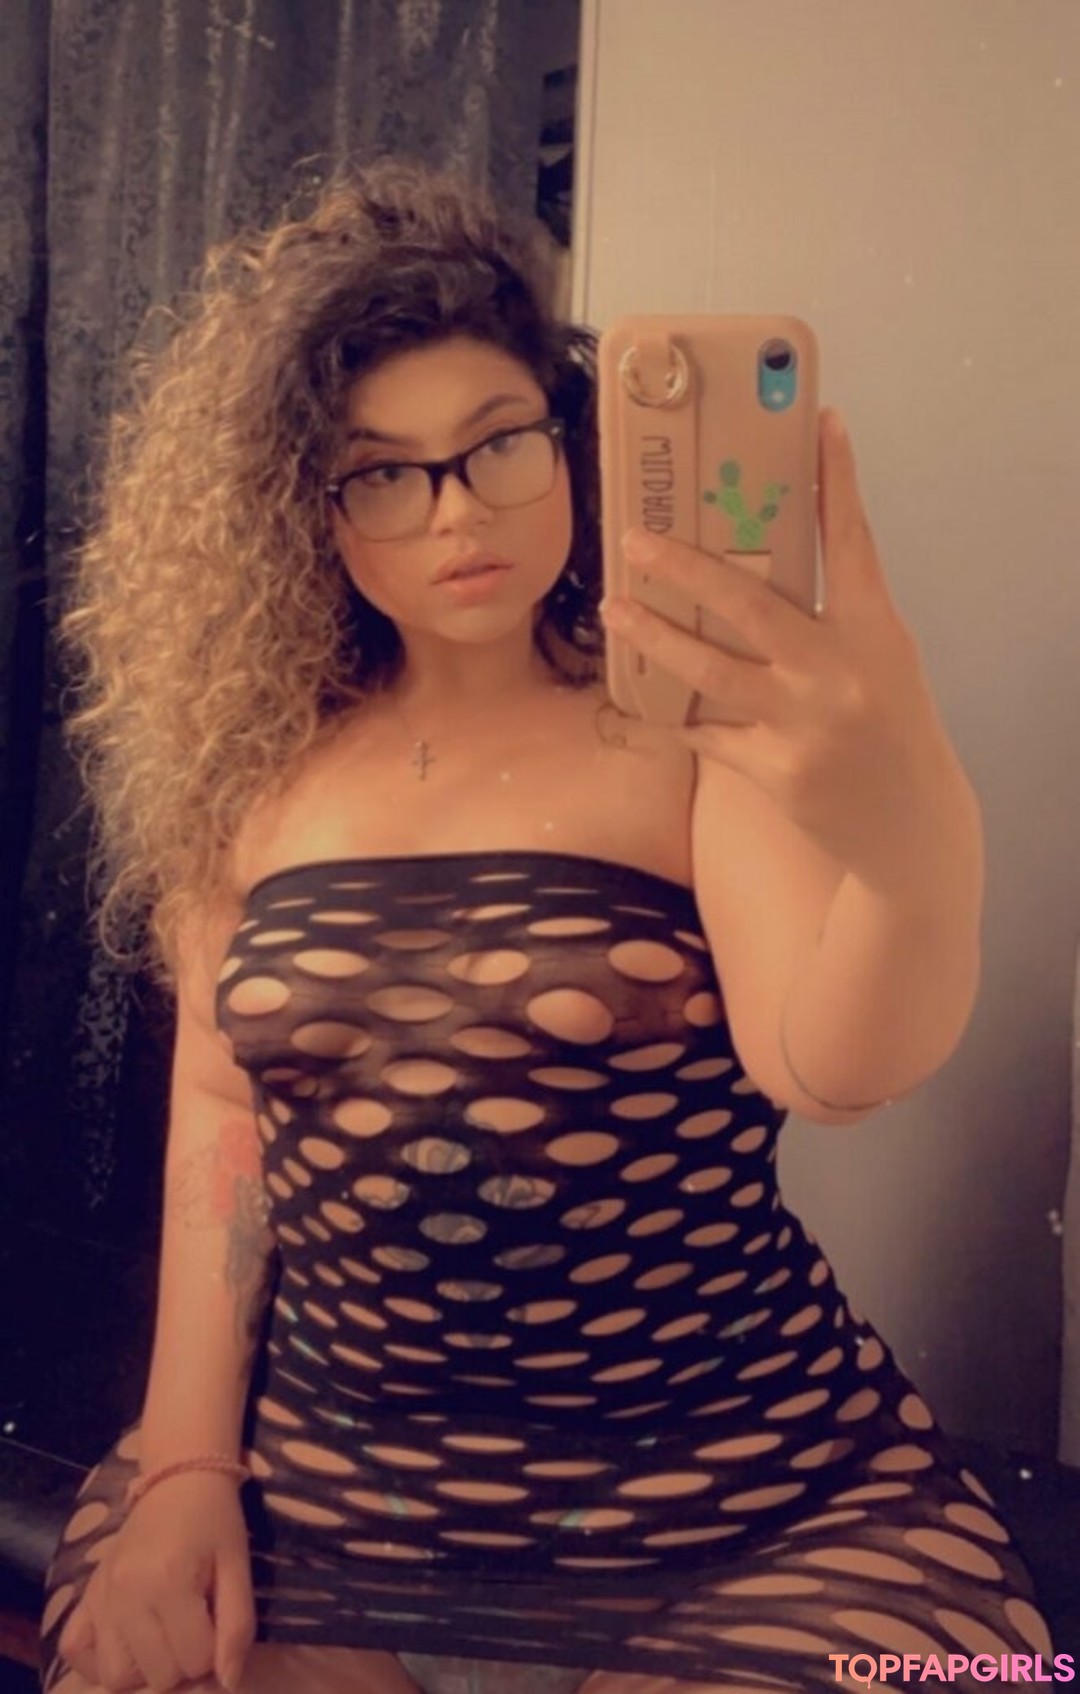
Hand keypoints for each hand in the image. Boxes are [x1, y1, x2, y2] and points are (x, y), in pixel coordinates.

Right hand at [57, 1472, 254, 1692]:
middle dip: (184, 1665)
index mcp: (169, 1582)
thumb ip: (237, 1626)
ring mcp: (99, 1597)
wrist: (179, 1477)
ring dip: (145, 1670)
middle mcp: (126, 1595)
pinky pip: (75, 1652)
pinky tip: (127, 1643)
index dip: (215, 1652)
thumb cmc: (215, 1520)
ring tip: (164, 1640)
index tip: (218, 1622)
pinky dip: (98, 1660)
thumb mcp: (238, 1566)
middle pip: (157, 1677)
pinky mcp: (84, 1596)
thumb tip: (228, 1683)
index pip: (194, 1662)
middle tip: (196, 1630)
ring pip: (115, 1677)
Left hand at [600, 408, 972, 887]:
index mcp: (876, 631)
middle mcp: (839, 671)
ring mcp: (804, 723)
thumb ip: (835, 617)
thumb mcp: (881, 661)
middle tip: (637, 540)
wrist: (909, 826)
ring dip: (655, 636)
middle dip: (686, 569)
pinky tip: (634, 696)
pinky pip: (705, 732)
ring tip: (614, 608)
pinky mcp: (774, 769)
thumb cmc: (889, 729)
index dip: (836, 480)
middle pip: (751, 605)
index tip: (819, 423)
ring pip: (711, 669)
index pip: (852, 542)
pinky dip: (668, 713)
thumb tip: (765, 563)